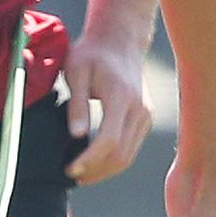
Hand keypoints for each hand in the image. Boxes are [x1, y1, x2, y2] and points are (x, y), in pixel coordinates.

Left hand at [63, 33, 153, 184]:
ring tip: (80, 173)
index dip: (89, 160)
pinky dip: (113, 160)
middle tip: (71, 175)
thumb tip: (76, 136)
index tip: (69, 168)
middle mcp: (139, 109)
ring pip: (129, 156)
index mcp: (121, 97)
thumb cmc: (92, 54)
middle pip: (122, 155)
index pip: (109, 140)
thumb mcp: (76, 72)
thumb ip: (77, 104)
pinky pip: (132, 148)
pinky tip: (94, 161)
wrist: (119, 40)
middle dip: (96, 171)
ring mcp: (146, 115)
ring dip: (104, 170)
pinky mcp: (145, 119)